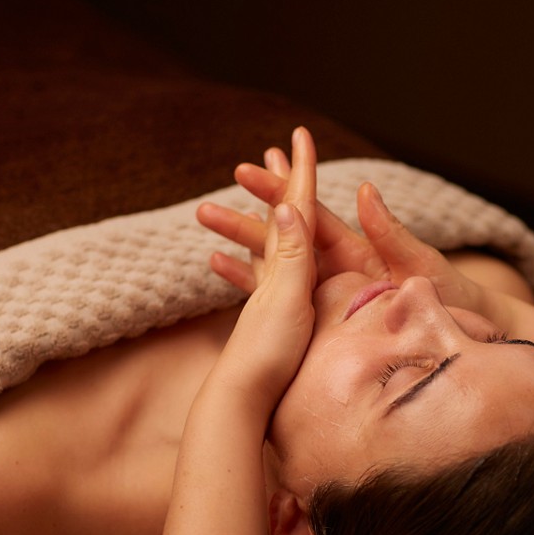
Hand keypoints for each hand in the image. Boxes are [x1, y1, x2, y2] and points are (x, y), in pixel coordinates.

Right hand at [199, 147, 489, 316]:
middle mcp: (337, 269)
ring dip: (241, 249)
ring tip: (206, 235)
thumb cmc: (451, 300)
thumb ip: (391, 233)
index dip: (281, 191)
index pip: (311, 217)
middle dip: (245, 220)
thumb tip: (364, 190)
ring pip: (275, 267)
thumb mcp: (421, 265)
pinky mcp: (323, 322)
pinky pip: (282, 302)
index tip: (251, 169)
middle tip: (204, 208)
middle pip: (284, 239)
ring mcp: (327, 295)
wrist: (465, 340)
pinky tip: (224, 274)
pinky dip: (252, 286)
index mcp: (358, 251)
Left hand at [211, 128, 317, 406]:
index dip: (301, 170)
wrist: (240, 400)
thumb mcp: (286, 300)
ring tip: (259, 198)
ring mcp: (267, 298)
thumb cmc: (268, 355)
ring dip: (266, 218)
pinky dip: (255, 264)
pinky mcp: (264, 323)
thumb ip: (291, 254)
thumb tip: (284, 203)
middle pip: (280, 220)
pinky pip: (260, 283)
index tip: (299, 134)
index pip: (297, 208)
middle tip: (271, 151)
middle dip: (279, 184)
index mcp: (286, 266)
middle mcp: (274, 276)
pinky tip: (232, 262)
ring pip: (268, 246)